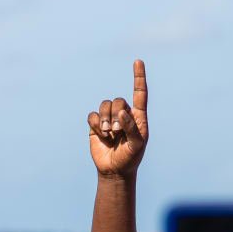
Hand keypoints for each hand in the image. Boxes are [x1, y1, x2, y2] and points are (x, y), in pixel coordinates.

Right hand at [87, 60, 148, 178]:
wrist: (114, 169)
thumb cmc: (131, 157)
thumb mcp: (137, 144)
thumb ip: (132, 127)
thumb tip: (122, 112)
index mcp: (138, 115)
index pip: (140, 93)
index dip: (139, 77)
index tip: (138, 61)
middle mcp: (124, 113)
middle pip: (118, 100)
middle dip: (116, 115)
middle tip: (118, 132)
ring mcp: (109, 118)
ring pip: (104, 105)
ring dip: (105, 120)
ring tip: (109, 134)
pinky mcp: (96, 124)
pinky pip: (92, 115)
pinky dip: (95, 124)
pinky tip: (101, 135)